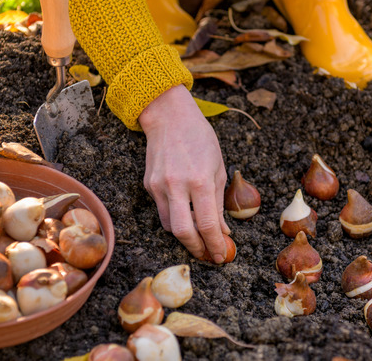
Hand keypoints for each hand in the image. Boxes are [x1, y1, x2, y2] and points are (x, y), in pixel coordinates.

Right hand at [138, 84, 230, 262]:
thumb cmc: (200, 138)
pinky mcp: (148, 185)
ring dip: (185, 235)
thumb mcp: (218, 167)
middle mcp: (177, 185)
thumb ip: (219, 202)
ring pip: (169, 225)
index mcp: (200, 180)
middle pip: (183, 232)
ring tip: (198, 236)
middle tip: (207, 254)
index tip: (221, 255)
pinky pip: (162, 210)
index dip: (215, 244)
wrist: (169, 117)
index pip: (208, 224)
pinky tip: (185, 213)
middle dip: (197, 248)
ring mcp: (159, 186)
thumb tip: (222, 231)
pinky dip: (175, 218)